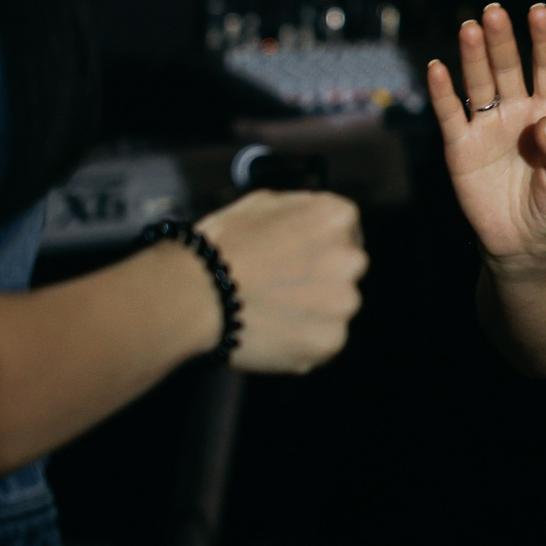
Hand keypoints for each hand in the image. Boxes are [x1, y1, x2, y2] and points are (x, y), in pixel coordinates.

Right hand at [194, 190, 367, 374]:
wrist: (193, 295)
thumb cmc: (220, 247)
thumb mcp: (262, 203)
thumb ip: (299, 210)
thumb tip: (310, 219)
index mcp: (336, 218)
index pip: (345, 231)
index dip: (318, 246)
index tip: (299, 258)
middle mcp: (351, 258)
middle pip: (345, 269)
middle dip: (320, 278)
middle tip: (281, 287)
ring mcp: (343, 302)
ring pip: (336, 307)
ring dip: (313, 312)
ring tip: (272, 312)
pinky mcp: (330, 340)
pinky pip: (324, 342)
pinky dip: (303, 342)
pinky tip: (273, 333)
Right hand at [428, 4, 545, 269]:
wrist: (521, 244)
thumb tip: (545, 123)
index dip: (545, 40)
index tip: (539, 10)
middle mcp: (517, 112)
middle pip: (509, 68)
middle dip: (502, 41)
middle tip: (494, 12)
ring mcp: (487, 127)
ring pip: (479, 83)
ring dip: (474, 57)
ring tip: (470, 28)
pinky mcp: (461, 147)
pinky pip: (450, 114)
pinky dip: (442, 92)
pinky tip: (437, 68)